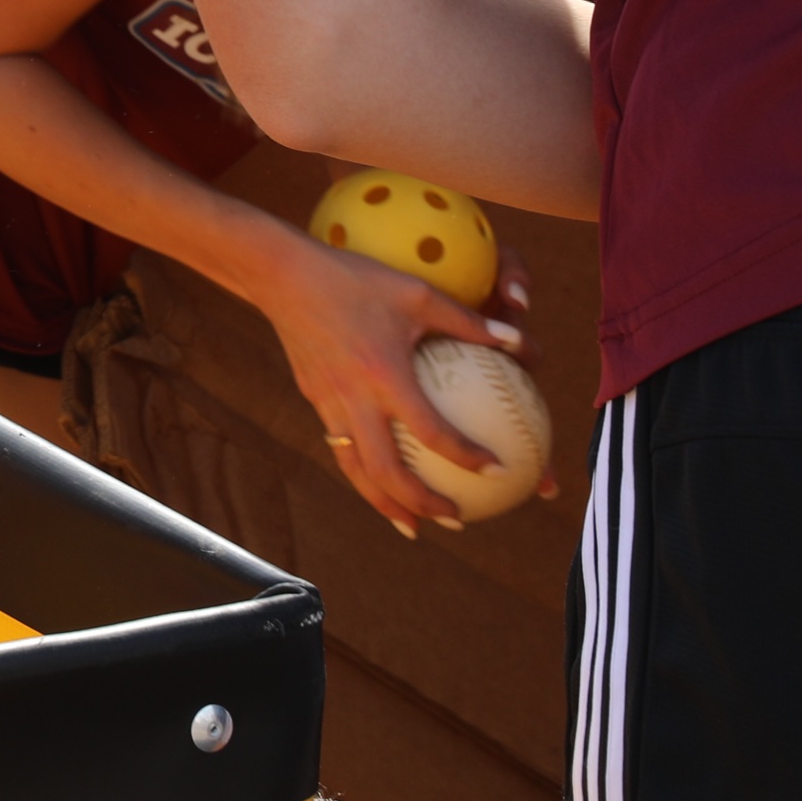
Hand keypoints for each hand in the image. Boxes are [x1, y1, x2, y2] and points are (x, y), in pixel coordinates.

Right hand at [246, 231, 541, 536]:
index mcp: (384, 376)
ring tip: (413, 525)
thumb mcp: (417, 293)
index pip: (431, 432)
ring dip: (386, 504)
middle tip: (457, 520)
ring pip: (356, 471)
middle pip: (387, 473)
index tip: (498, 471)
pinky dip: (362, 473)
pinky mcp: (315, 399)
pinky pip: (340, 447)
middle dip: (423, 504)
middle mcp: (355, 399)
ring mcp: (329, 403)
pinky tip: (379, 478)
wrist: (282, 275)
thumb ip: (468, 321)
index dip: (467, 457)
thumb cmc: (355, 278)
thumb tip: (519, 342)